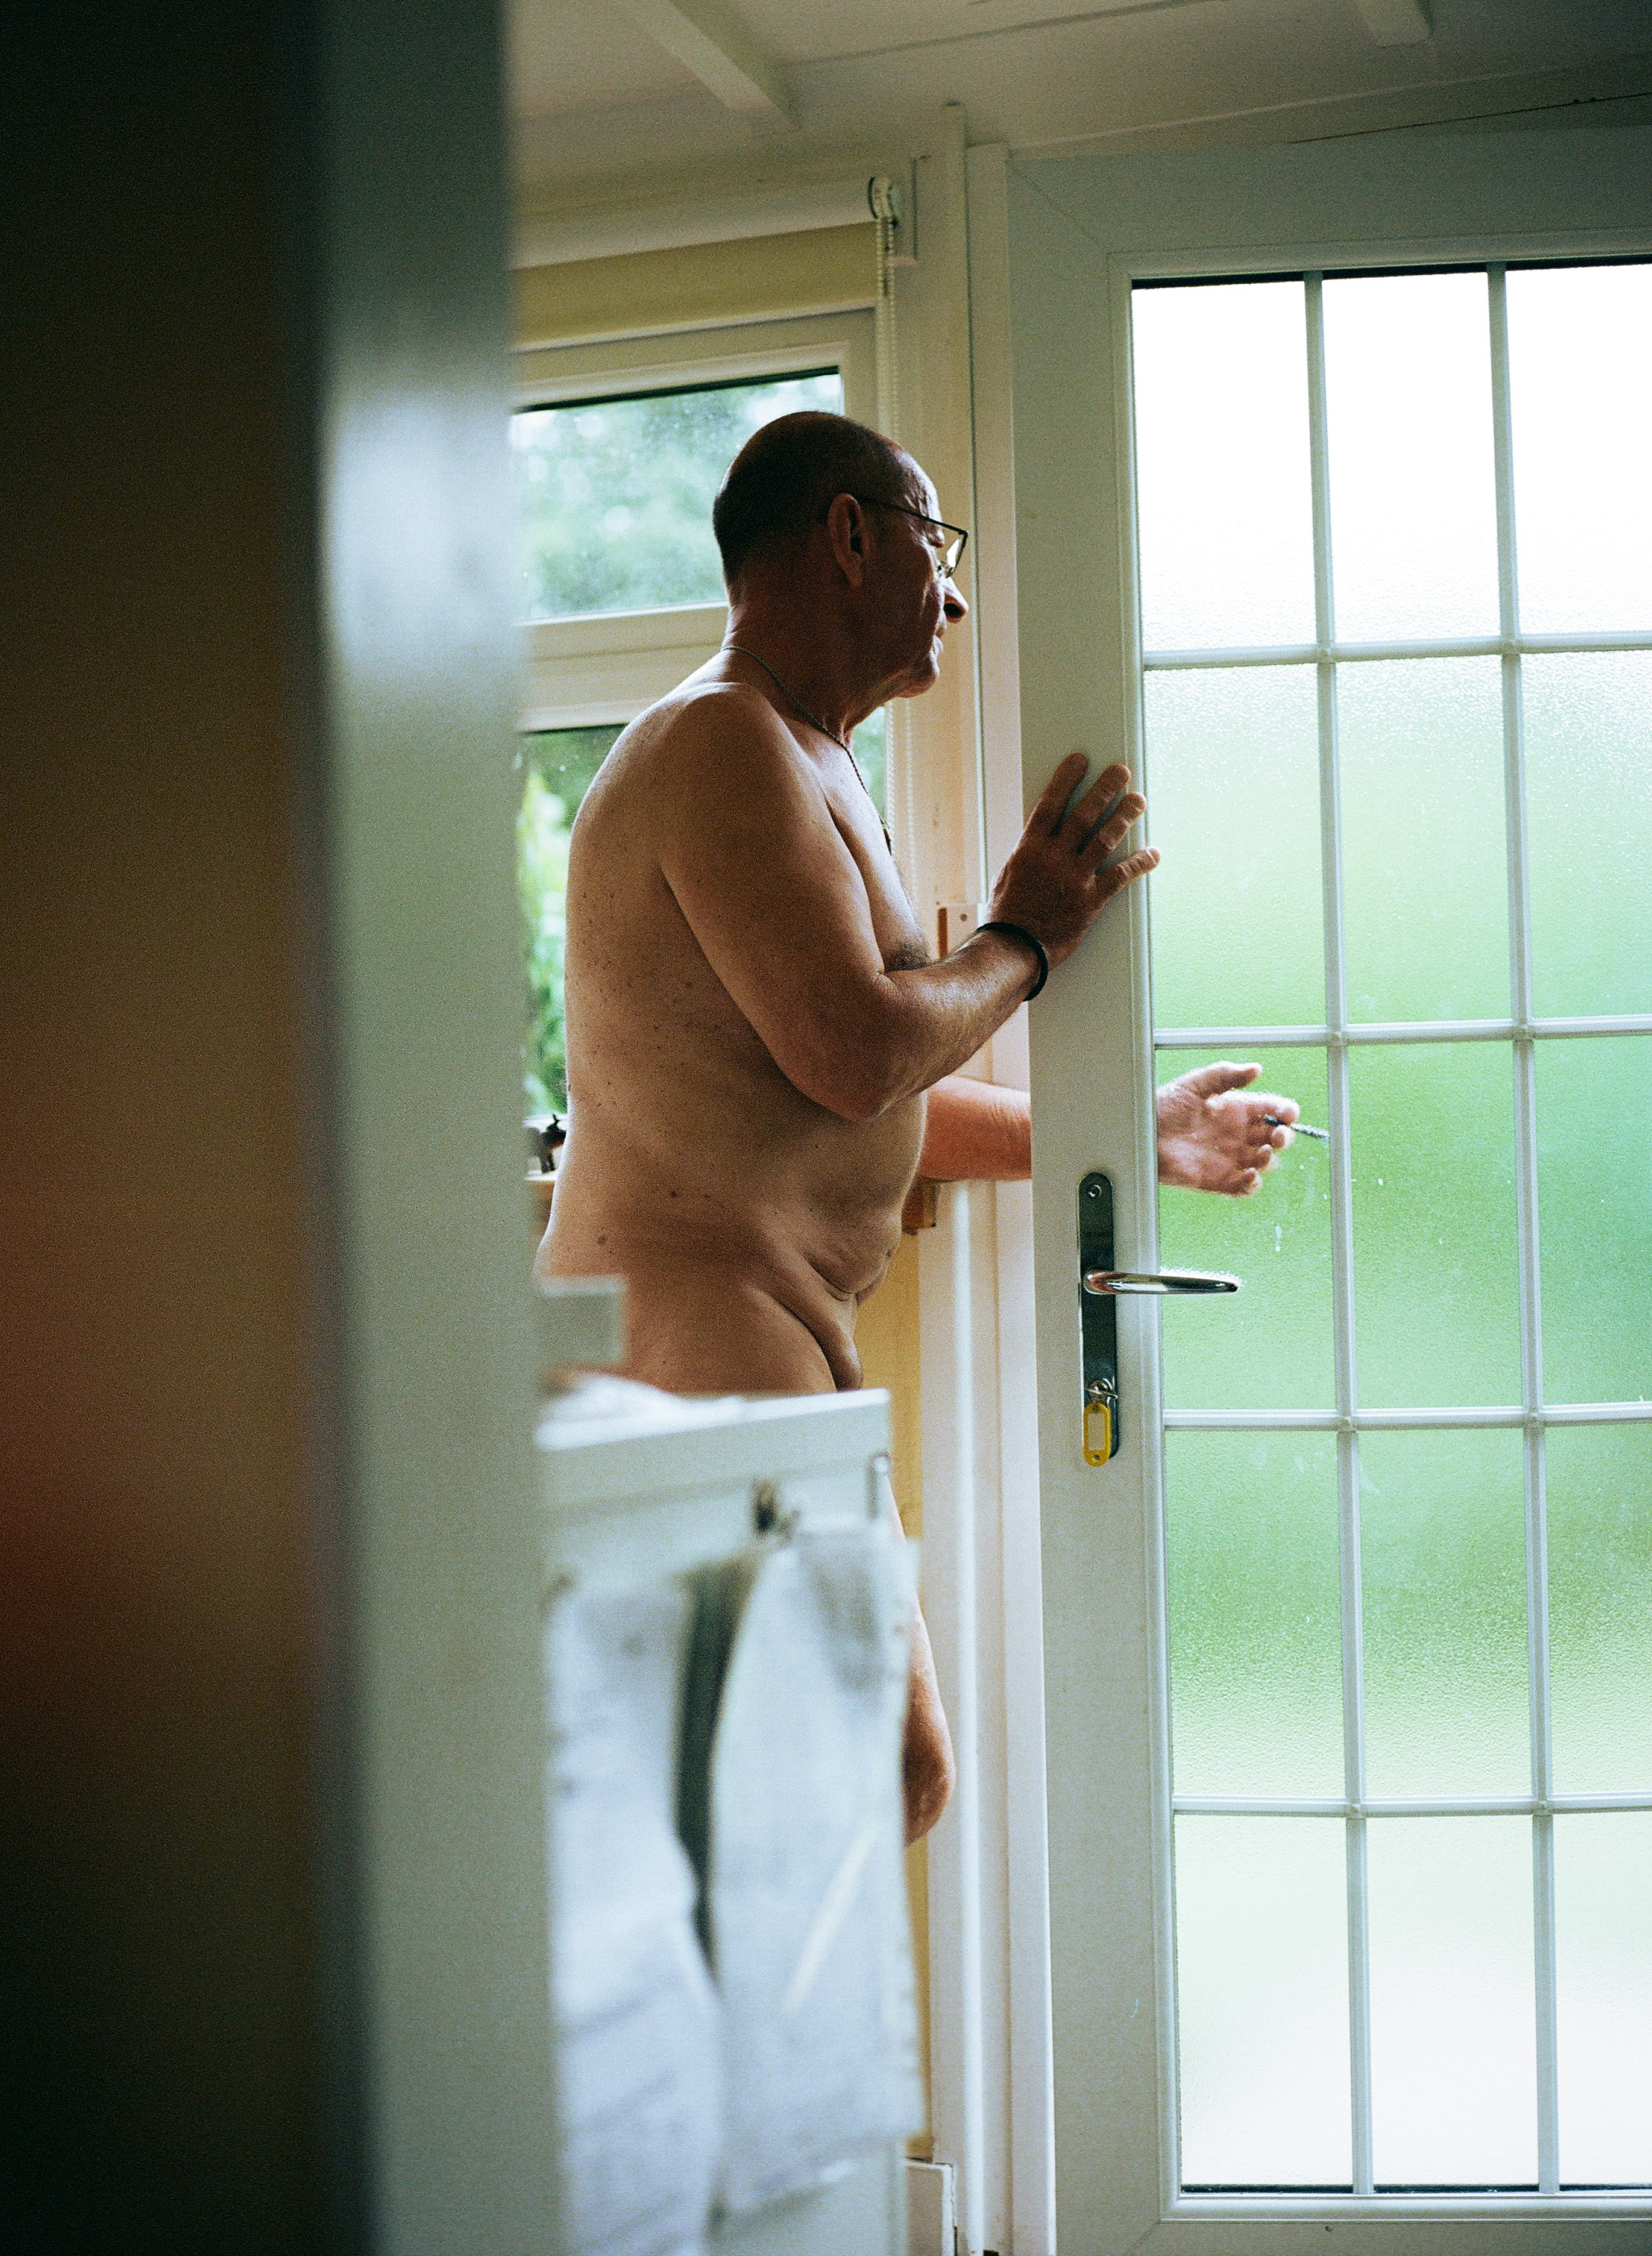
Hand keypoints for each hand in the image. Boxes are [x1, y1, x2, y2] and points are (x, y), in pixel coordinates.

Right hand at [986, 755, 1158, 969]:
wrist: (1014, 950)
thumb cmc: (1009, 915)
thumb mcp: (1011, 875)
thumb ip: (1031, 854)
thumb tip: (1045, 837)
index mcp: (1030, 849)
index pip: (1051, 804)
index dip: (1066, 779)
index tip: (1080, 760)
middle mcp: (1054, 858)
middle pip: (1084, 815)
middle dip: (1105, 789)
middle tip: (1121, 771)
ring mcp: (1074, 878)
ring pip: (1105, 839)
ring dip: (1125, 816)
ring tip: (1138, 800)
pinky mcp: (1091, 900)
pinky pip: (1120, 876)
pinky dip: (1139, 863)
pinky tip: (1153, 853)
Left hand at [1157, 1063, 1297, 1195]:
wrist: (1142, 1134)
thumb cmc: (1164, 1106)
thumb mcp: (1195, 1085)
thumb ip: (1225, 1075)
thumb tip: (1257, 1068)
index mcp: (1236, 1110)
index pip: (1270, 1111)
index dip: (1284, 1111)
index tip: (1289, 1113)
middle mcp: (1237, 1135)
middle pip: (1274, 1138)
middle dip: (1284, 1136)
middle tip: (1279, 1134)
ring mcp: (1229, 1158)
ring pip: (1264, 1163)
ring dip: (1270, 1159)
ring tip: (1262, 1153)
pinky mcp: (1218, 1180)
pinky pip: (1244, 1188)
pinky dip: (1253, 1185)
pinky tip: (1250, 1175)